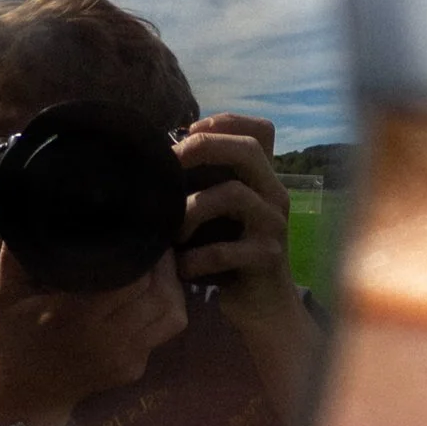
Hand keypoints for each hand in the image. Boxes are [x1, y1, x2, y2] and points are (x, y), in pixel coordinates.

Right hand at [0, 242, 186, 425]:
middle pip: (159, 293)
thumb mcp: (5, 292)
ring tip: (160, 266)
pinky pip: (164, 332)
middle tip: (155, 242)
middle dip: (162, 265)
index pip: (132, 279)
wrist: (26, 394)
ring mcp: (126, 358)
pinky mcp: (135, 369)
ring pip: (173, 313)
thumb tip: (22, 211)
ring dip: (171, 286)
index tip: (138, 232)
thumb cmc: (14, 337)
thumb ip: (15, 254)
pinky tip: (151, 294)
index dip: (142, 254)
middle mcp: (108, 339)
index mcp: (76, 316)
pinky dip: (163, 308)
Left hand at [175, 114, 306, 327]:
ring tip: (172, 232)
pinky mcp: (268, 258)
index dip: (226, 121)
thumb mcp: (210, 212)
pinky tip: (181, 267)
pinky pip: (227, 250)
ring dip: (191, 209)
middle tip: (169, 163)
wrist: (258, 304)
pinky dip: (196, 259)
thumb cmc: (224, 252)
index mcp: (260, 179)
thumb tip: (153, 156)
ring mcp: (273, 225)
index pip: (260, 131)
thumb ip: (196, 184)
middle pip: (249, 150)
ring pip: (234, 195)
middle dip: (204, 147)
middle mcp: (273, 194)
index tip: (187, 129)